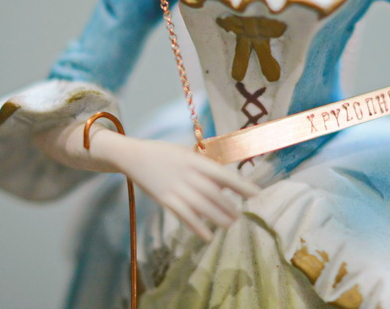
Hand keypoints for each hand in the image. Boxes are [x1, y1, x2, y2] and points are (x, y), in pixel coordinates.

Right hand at [113, 137, 260, 240]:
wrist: (134, 156)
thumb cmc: (164, 153)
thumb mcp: (187, 153)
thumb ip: (205, 166)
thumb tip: (225, 182)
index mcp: (196, 160)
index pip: (223, 174)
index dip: (241, 185)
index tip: (256, 194)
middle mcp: (188, 174)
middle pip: (214, 194)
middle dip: (229, 206)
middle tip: (239, 216)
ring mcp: (176, 188)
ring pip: (202, 207)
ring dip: (218, 217)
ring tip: (230, 224)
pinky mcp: (165, 199)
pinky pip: (184, 216)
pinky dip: (197, 227)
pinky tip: (208, 236)